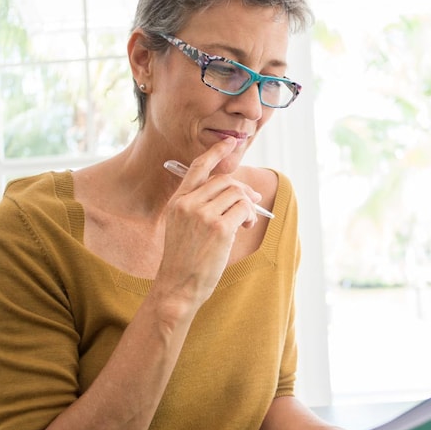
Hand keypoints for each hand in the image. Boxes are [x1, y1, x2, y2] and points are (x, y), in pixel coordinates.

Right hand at [155, 138, 261, 304]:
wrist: (177, 286)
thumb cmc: (184, 261)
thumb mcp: (183, 228)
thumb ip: (201, 207)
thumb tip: (238, 193)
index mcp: (177, 202)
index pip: (197, 168)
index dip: (215, 153)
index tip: (230, 142)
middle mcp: (188, 204)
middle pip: (225, 181)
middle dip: (243, 190)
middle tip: (253, 203)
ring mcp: (203, 215)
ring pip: (237, 194)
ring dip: (248, 206)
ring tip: (245, 222)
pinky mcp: (219, 228)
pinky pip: (244, 209)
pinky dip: (250, 216)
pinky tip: (245, 227)